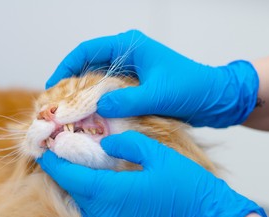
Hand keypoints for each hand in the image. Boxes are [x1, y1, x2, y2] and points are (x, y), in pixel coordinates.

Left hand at [37, 131, 266, 216]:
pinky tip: (97, 183)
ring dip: (77, 183)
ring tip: (78, 163)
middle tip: (61, 149)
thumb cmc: (185, 184)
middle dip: (64, 169)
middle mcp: (104, 216)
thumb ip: (125, 144)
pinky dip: (90, 197)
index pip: (69, 175)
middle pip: (73, 189)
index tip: (43, 146)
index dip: (52, 160)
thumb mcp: (156, 153)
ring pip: (82, 202)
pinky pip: (94, 214)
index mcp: (110, 193)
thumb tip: (106, 144)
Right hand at [47, 30, 258, 127]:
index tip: (53, 85)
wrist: (216, 98)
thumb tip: (99, 107)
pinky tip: (93, 119)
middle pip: (89, 66)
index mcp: (130, 46)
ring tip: (71, 114)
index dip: (66, 66)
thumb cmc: (192, 88)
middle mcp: (128, 56)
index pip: (87, 51)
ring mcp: (132, 73)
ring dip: (86, 97)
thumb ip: (128, 100)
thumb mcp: (158, 94)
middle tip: (58, 104)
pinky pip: (112, 94)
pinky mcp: (137, 88)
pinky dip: (101, 105)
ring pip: (99, 82)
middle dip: (72, 84)